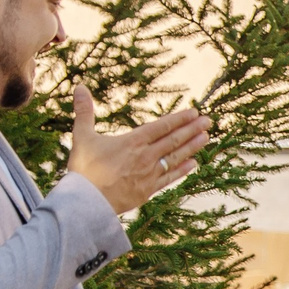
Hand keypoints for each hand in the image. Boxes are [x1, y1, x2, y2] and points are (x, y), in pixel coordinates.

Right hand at [67, 84, 210, 215]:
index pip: (162, 127)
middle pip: (173, 140)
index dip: (179, 119)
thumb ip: (84, 111)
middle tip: (209, 121)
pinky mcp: (147, 191)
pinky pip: (169, 178)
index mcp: (132, 142)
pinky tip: (193, 164)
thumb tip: (79, 86)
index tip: (194, 112)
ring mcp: (148, 175)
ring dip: (192, 147)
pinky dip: (182, 170)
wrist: (85, 202)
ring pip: (174, 158)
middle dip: (192, 129)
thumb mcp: (82, 136)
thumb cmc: (83, 169)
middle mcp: (145, 157)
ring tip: (206, 138)